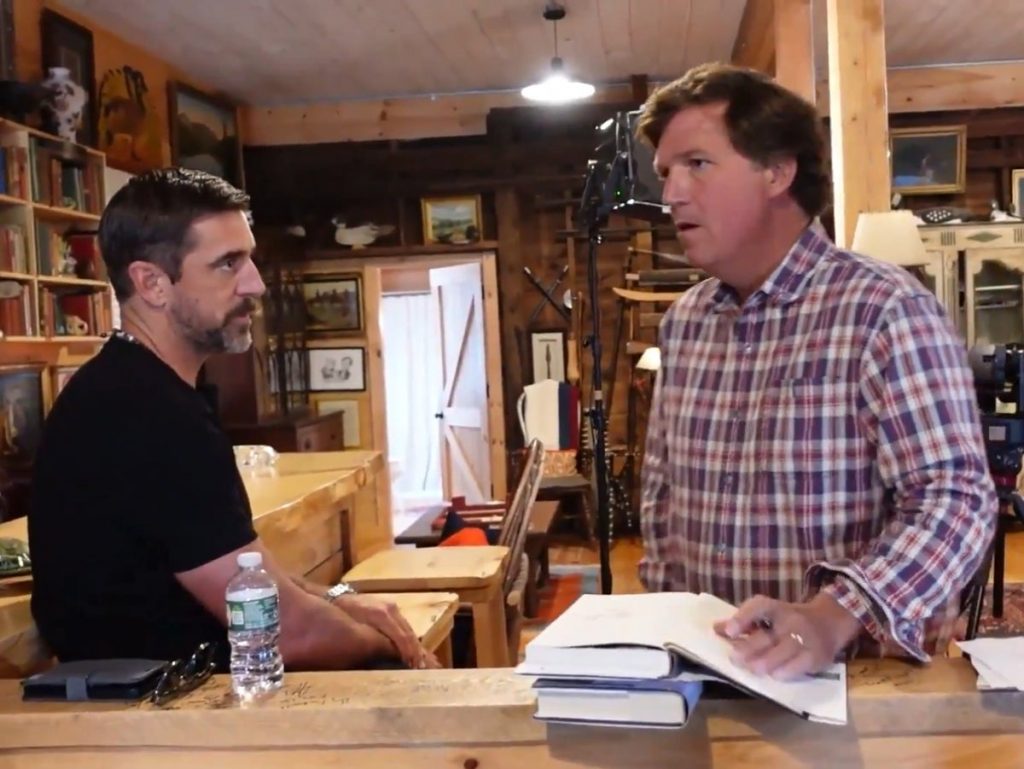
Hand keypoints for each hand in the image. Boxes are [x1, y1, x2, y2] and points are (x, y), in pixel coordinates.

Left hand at [335, 594, 437, 668]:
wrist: (336, 599)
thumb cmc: (342, 618)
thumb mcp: (353, 630)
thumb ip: (371, 642)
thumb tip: (385, 657)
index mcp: (381, 615)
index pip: (401, 637)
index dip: (409, 653)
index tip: (414, 668)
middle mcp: (391, 609)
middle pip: (409, 634)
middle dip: (417, 652)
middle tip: (423, 669)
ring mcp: (392, 608)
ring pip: (409, 629)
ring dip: (416, 646)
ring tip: (422, 662)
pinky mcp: (391, 608)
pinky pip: (404, 625)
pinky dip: (411, 639)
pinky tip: (415, 650)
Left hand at [713, 594, 859, 679]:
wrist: (829, 623)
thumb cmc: (790, 620)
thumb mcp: (769, 615)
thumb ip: (744, 622)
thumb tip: (716, 629)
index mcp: (776, 608)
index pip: (759, 606)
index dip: (742, 618)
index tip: (729, 632)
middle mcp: (791, 621)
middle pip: (766, 637)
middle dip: (747, 649)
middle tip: (734, 659)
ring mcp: (804, 639)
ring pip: (779, 654)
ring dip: (762, 664)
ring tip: (752, 669)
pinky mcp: (815, 656)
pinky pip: (795, 668)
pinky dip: (781, 673)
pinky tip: (773, 675)